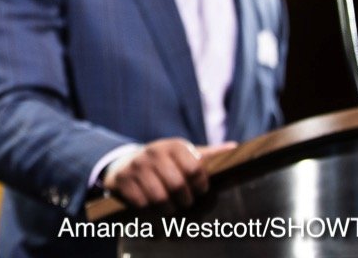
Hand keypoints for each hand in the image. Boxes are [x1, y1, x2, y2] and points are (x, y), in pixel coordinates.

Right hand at [103, 138, 235, 211]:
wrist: (125, 163)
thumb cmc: (164, 162)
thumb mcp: (183, 154)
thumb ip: (207, 154)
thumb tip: (235, 148)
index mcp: (173, 145)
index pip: (195, 169)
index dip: (201, 185)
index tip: (199, 190)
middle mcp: (154, 152)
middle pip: (178, 185)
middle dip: (185, 200)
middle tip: (185, 203)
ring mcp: (136, 165)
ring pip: (160, 198)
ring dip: (168, 209)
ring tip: (170, 208)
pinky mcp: (123, 180)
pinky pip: (142, 204)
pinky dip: (150, 211)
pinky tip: (153, 207)